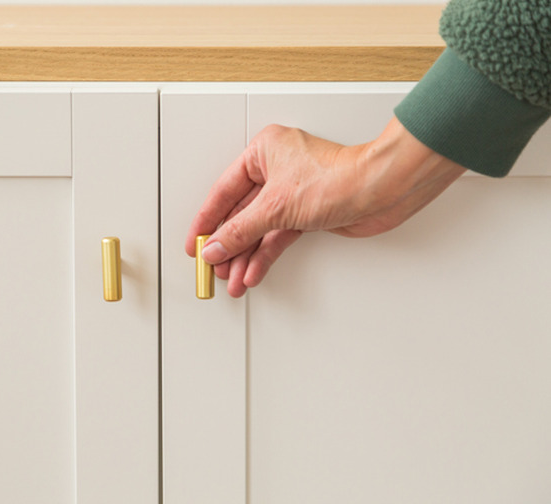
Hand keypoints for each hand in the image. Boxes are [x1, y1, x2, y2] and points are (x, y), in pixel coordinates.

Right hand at [185, 117, 465, 297]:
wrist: (380, 191)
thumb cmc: (339, 177)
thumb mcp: (275, 207)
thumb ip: (240, 230)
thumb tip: (216, 246)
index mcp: (263, 152)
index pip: (223, 192)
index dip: (206, 221)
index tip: (194, 243)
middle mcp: (276, 169)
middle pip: (240, 213)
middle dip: (227, 245)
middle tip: (212, 267)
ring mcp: (291, 193)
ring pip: (258, 229)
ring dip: (245, 256)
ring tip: (232, 279)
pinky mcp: (306, 213)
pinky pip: (276, 237)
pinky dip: (264, 255)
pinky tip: (253, 272)